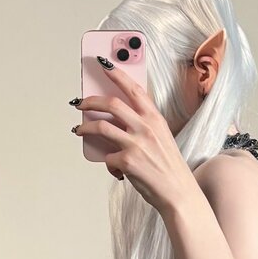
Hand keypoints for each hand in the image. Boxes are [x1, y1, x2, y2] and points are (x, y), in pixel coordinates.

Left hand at [71, 60, 197, 212]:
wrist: (178, 193)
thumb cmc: (170, 169)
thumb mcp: (162, 139)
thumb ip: (143, 127)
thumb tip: (117, 123)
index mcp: (155, 119)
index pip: (134, 89)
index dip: (117, 74)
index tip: (104, 65)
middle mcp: (145, 127)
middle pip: (111, 104)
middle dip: (90, 101)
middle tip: (81, 103)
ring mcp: (135, 143)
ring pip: (100, 126)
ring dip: (84, 127)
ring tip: (79, 130)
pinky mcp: (127, 161)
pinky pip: (107, 157)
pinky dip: (107, 163)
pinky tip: (113, 168)